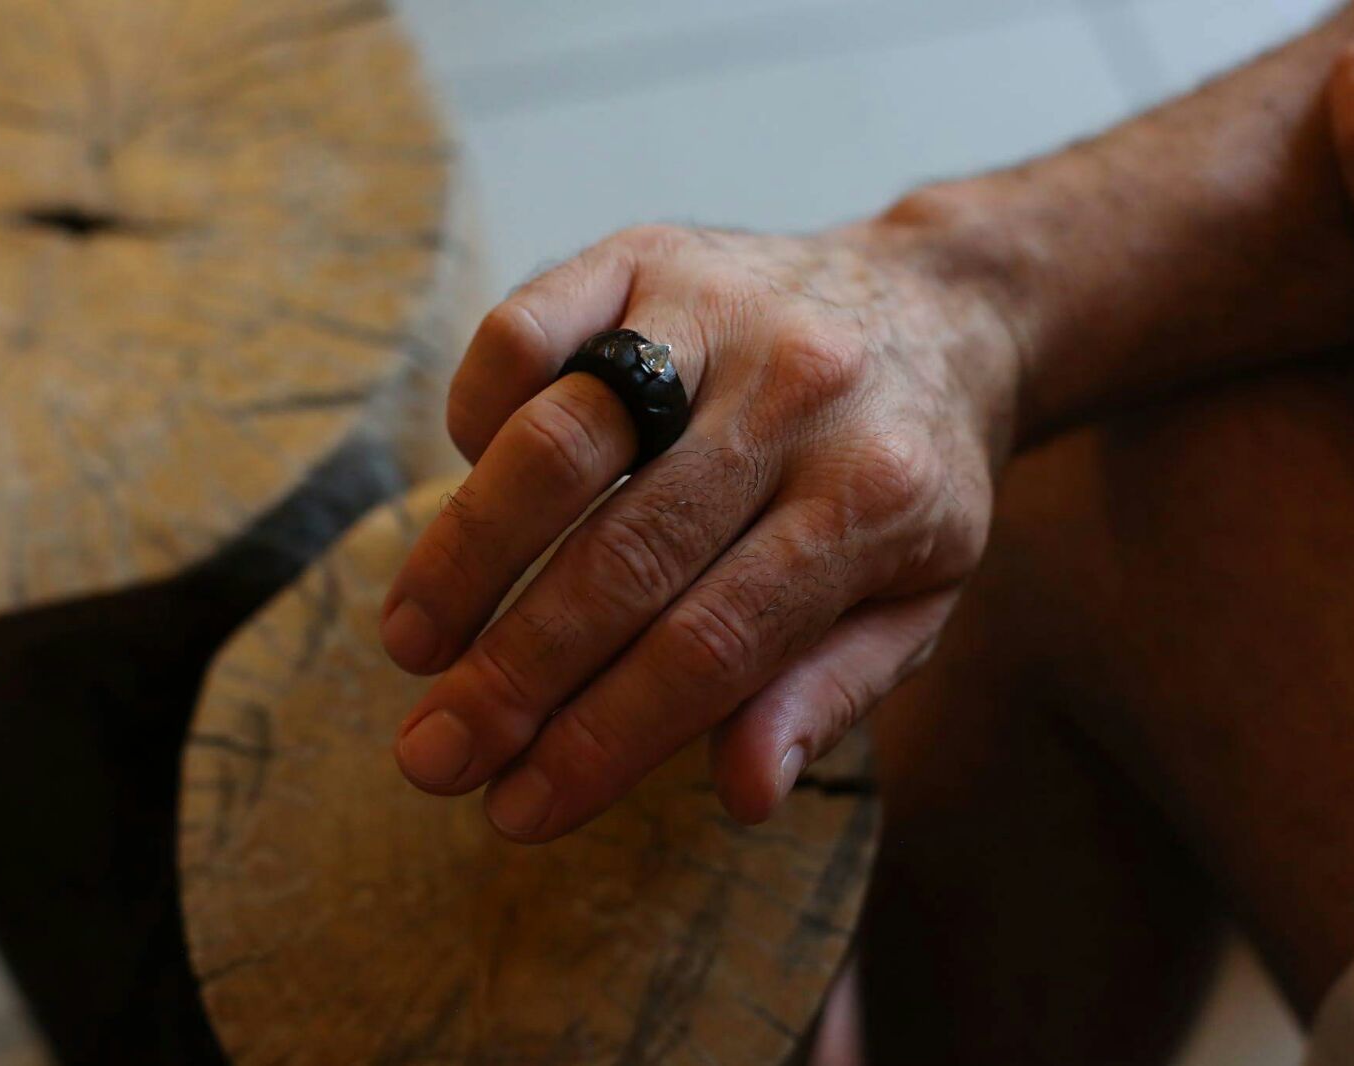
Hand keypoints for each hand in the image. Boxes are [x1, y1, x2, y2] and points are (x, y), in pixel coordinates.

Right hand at [381, 215, 1019, 841]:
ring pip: (558, 440)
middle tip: (432, 757)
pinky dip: (476, 414)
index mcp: (874, 500)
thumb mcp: (921, 596)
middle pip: (625, 558)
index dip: (604, 740)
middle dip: (513, 676)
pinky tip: (463, 486)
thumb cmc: (912, 472)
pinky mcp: (647, 255)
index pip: (714, 646)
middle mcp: (796, 397)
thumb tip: (744, 793)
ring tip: (413, 645)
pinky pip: (526, 331)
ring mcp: (715, 312)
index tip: (520, 810)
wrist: (940, 301)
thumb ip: (834, 689)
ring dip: (468, 556)